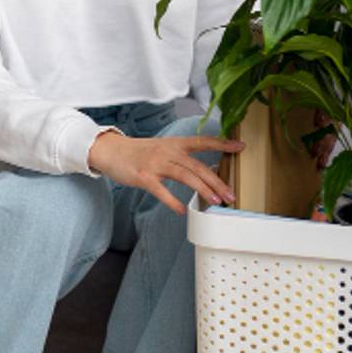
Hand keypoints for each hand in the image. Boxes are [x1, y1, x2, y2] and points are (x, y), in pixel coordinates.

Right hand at [87, 130, 242, 214]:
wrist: (111, 150)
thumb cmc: (138, 152)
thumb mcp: (162, 148)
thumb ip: (181, 158)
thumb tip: (203, 172)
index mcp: (175, 144)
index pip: (203, 142)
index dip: (222, 144)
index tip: (240, 147)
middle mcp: (168, 151)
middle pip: (198, 165)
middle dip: (217, 181)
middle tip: (231, 194)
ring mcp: (156, 163)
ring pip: (185, 176)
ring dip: (203, 189)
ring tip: (216, 202)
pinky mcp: (144, 176)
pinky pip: (161, 190)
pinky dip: (173, 201)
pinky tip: (182, 210)